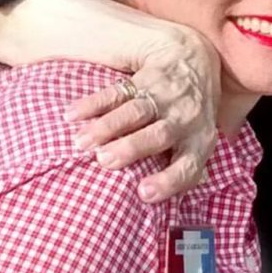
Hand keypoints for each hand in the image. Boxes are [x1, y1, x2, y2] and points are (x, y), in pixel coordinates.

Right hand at [66, 23, 220, 202]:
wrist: (194, 60)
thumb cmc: (192, 117)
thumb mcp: (200, 142)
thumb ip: (187, 170)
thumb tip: (168, 211)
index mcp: (198, 142)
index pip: (188, 166)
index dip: (168, 181)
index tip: (143, 193)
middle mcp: (184, 119)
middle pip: (158, 134)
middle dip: (132, 147)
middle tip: (104, 161)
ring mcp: (164, 97)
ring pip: (136, 111)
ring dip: (107, 126)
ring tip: (82, 142)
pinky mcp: (142, 79)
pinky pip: (116, 90)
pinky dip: (93, 103)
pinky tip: (71, 115)